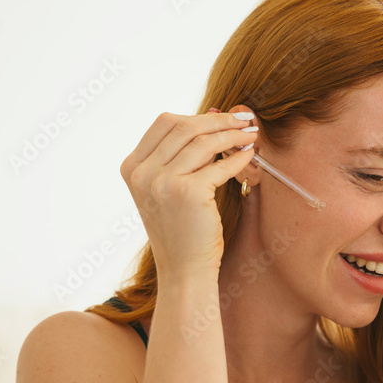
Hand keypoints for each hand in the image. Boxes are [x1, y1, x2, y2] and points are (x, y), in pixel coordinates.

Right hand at [120, 109, 256, 278]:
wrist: (184, 269)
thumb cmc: (182, 229)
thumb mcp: (168, 187)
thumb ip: (181, 155)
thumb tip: (216, 113)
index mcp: (132, 167)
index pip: (164, 123)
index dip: (198, 116)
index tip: (223, 116)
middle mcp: (142, 172)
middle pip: (184, 126)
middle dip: (219, 120)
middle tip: (244, 120)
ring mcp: (162, 182)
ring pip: (203, 141)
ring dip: (232, 135)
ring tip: (250, 135)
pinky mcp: (188, 192)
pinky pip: (219, 165)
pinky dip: (238, 157)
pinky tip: (249, 155)